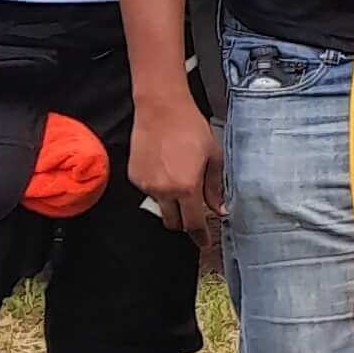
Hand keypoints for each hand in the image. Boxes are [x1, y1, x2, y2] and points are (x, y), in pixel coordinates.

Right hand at [130, 92, 224, 265]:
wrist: (161, 109)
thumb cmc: (190, 128)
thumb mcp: (213, 157)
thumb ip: (215, 187)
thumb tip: (219, 209)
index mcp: (186, 188)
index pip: (193, 223)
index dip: (200, 236)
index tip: (203, 243)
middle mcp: (163, 190)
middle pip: (173, 222)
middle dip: (184, 222)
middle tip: (193, 211)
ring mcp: (145, 184)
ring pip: (160, 206)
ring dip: (171, 202)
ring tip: (179, 176)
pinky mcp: (134, 176)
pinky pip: (148, 191)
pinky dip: (158, 187)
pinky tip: (165, 167)